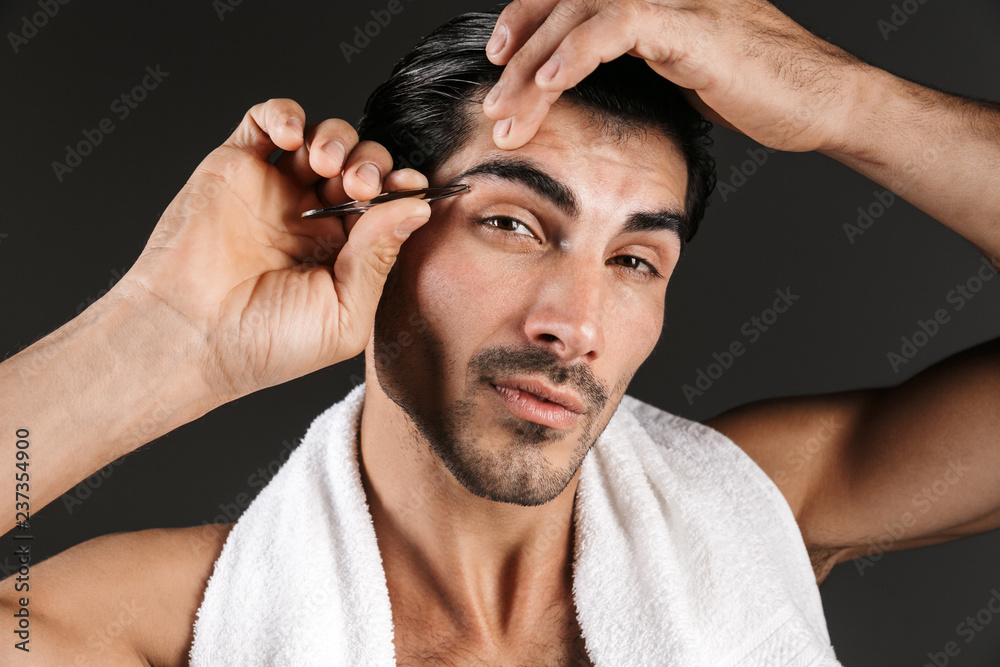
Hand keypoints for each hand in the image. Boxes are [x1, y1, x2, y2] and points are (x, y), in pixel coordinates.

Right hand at [119, 98, 430, 400]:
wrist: (192, 337)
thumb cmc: (266, 343)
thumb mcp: (344, 313)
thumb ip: (379, 257)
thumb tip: (416, 207)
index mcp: (346, 252)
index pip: (387, 204)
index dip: (401, 189)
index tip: (410, 187)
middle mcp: (314, 217)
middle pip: (362, 165)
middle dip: (372, 163)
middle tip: (360, 183)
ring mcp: (275, 190)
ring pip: (322, 138)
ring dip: (337, 139)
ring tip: (326, 164)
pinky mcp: (235, 167)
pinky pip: (265, 121)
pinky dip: (286, 114)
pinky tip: (293, 136)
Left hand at [483, 0, 867, 152]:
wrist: (821, 99)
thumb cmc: (756, 88)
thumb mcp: (680, 67)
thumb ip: (638, 57)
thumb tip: (589, 77)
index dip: (527, 19)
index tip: (498, 63)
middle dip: (517, 50)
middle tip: (491, 97)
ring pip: (578, 12)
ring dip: (532, 65)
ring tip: (507, 109)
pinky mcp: (688, 24)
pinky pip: (615, 26)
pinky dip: (573, 53)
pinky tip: (546, 83)